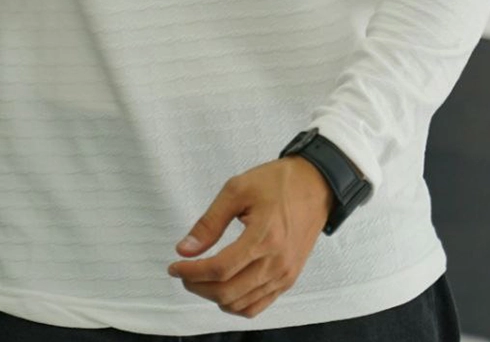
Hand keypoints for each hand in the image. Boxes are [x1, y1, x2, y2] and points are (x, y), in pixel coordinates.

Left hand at [167, 157, 332, 318]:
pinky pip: (257, 306)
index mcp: (264, 237)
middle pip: (228, 292)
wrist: (315, 185)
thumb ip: (210, 222)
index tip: (175, 266)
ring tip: (200, 278)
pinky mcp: (289, 279)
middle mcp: (277, 262)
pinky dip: (235, 304)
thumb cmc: (277, 182)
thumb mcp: (237, 189)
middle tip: (184, 272)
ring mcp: (285, 275)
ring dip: (214, 297)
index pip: (220, 269)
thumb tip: (185, 249)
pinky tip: (223, 288)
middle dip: (197, 286)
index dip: (191, 272)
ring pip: (240, 304)